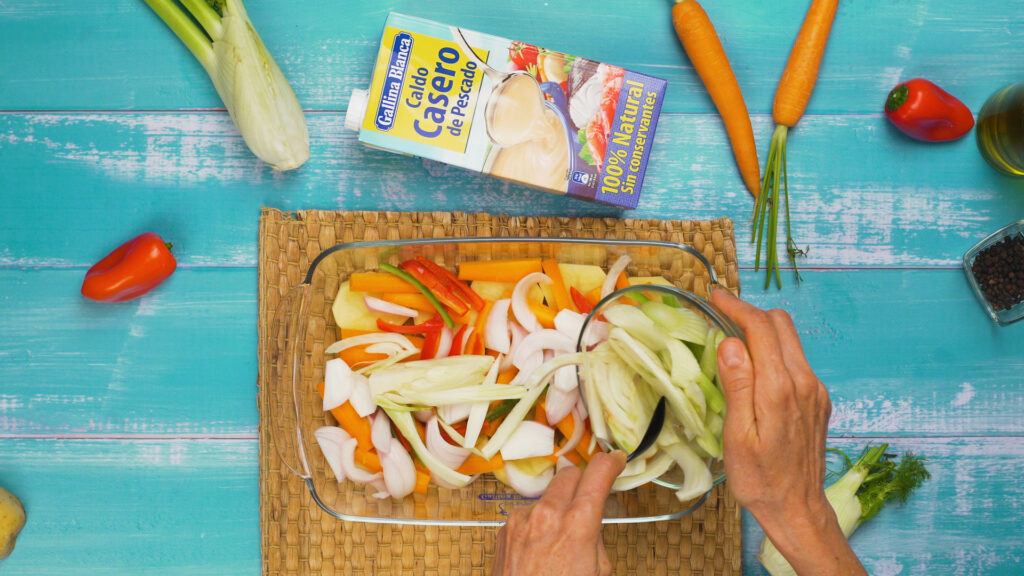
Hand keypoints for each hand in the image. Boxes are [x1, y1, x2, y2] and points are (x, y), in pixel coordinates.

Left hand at [492, 451, 626, 575]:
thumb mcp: (599, 571)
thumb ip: (596, 536)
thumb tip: (591, 518)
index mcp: (577, 524)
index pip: (598, 472)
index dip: (611, 463)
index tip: (615, 461)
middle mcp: (547, 514)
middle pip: (570, 473)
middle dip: (583, 482)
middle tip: (590, 499)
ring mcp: (522, 519)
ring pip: (547, 494)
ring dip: (558, 505)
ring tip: (561, 536)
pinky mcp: (505, 528)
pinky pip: (528, 512)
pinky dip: (538, 521)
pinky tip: (541, 546)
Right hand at [711, 289, 865, 575]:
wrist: (798, 509)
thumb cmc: (759, 479)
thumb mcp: (737, 436)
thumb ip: (737, 385)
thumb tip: (730, 342)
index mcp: (780, 389)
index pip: (760, 328)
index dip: (736, 306)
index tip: (714, 296)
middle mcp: (804, 382)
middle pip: (781, 324)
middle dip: (750, 313)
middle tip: (720, 316)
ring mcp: (815, 390)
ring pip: (791, 340)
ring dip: (763, 331)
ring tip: (733, 339)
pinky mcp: (819, 399)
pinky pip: (796, 360)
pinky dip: (774, 351)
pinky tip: (755, 368)